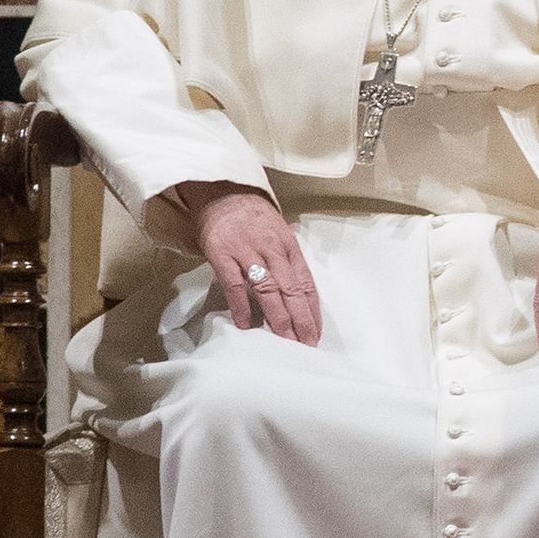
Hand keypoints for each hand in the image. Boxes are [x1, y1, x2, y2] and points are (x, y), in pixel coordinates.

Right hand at [178, 183, 320, 345]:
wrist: (223, 192)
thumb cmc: (253, 218)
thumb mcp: (280, 233)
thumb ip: (290, 260)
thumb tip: (306, 288)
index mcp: (290, 248)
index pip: (306, 284)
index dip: (312, 311)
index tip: (316, 334)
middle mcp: (273, 250)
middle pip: (291, 289)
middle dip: (300, 319)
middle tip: (305, 345)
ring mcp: (247, 252)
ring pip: (268, 288)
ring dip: (278, 317)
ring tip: (284, 340)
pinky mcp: (222, 254)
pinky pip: (234, 283)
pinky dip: (240, 305)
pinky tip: (246, 325)